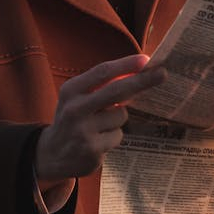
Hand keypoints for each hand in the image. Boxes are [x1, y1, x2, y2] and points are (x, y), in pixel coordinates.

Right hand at [35, 54, 165, 195]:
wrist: (50, 153)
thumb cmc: (72, 117)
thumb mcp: (78, 96)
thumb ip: (102, 85)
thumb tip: (136, 71)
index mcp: (72, 90)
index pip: (102, 72)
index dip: (126, 65)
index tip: (146, 59)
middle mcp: (76, 109)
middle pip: (116, 91)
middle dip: (142, 81)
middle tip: (162, 73)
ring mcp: (84, 131)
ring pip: (121, 116)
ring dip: (118, 119)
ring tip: (99, 126)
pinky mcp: (93, 150)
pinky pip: (118, 136)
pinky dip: (112, 136)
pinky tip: (98, 140)